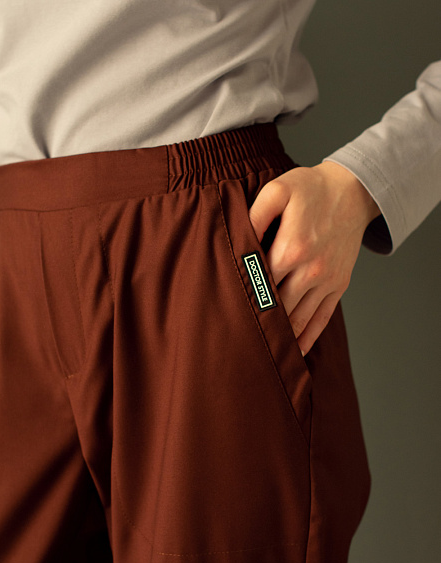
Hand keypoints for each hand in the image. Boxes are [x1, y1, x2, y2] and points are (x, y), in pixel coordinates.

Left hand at [249, 161, 380, 355]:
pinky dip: (308, 338)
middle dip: (257, 323)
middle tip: (235, 341)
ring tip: (259, 355)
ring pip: (299, 320)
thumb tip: (237, 237)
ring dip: (282, 338)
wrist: (354, 191)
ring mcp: (327, 281)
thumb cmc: (312, 189)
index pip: (259, 283)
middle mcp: (311, 270)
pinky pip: (322, 319)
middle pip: (277, 307)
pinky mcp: (338, 286)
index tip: (225, 313)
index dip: (242, 298)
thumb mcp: (279, 190)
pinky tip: (296, 353)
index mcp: (291, 248)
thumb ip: (255, 214)